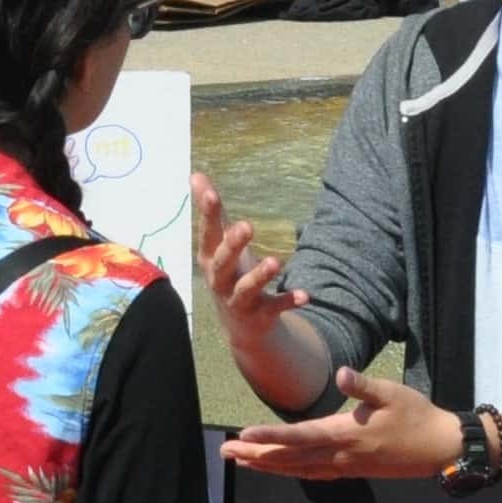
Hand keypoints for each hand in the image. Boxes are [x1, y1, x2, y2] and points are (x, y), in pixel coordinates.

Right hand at [191, 178, 305, 379]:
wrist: (241, 328)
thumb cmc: (230, 274)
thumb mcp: (220, 244)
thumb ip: (212, 212)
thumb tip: (196, 174)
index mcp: (210, 259)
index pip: (207, 234)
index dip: (207, 214)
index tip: (211, 193)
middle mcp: (220, 281)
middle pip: (222, 263)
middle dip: (232, 246)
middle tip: (247, 226)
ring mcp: (239, 300)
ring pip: (246, 289)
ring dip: (259, 276)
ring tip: (275, 262)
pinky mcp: (260, 314)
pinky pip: (274, 308)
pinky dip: (288, 301)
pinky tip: (305, 295)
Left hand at [224, 364, 463, 480]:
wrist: (440, 447)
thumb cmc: (417, 415)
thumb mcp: (392, 393)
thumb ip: (364, 385)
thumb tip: (343, 374)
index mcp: (346, 434)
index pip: (299, 437)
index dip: (270, 437)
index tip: (244, 436)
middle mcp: (340, 455)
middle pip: (290, 458)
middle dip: (256, 456)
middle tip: (225, 452)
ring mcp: (345, 466)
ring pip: (298, 469)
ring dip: (267, 466)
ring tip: (240, 461)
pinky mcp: (351, 469)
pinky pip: (312, 473)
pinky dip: (290, 471)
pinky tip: (279, 469)